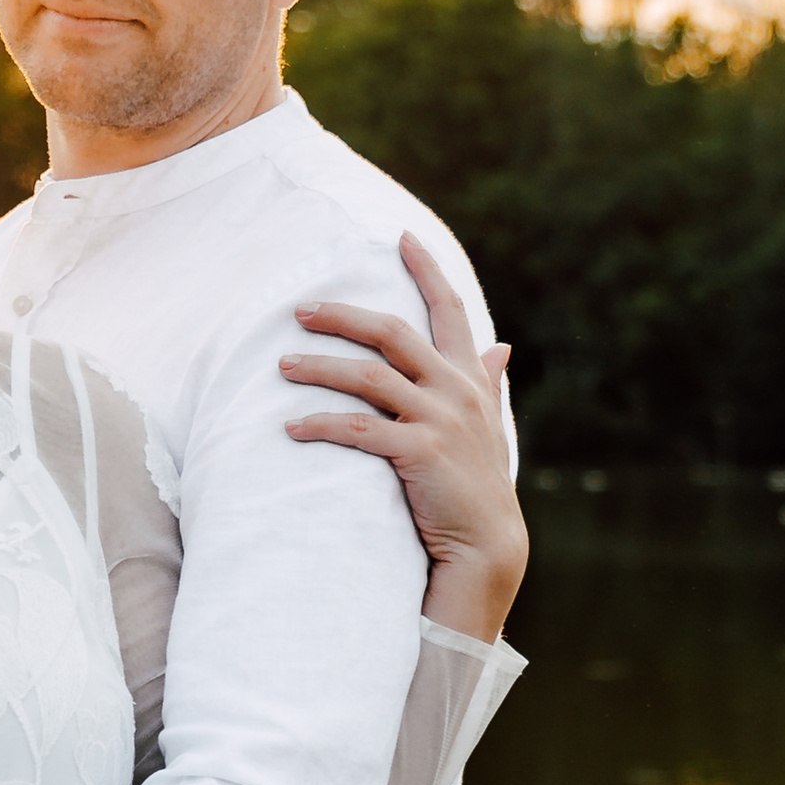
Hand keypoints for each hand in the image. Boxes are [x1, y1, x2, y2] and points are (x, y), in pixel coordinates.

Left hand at [281, 230, 526, 639]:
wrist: (488, 547)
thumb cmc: (480, 487)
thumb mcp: (491, 427)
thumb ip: (490, 383)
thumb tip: (502, 347)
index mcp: (471, 379)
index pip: (450, 311)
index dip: (428, 271)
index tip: (403, 237)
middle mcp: (457, 391)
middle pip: (393, 332)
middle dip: (344, 316)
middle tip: (301, 309)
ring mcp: (440, 419)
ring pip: (369, 376)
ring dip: (320, 368)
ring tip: (282, 367)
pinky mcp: (420, 452)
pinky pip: (360, 429)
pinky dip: (321, 425)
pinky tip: (291, 429)